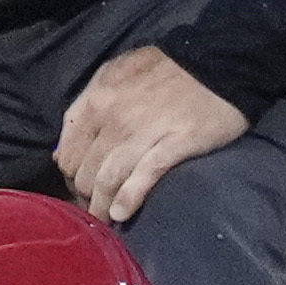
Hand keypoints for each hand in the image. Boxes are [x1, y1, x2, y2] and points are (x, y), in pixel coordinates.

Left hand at [55, 46, 245, 222]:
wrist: (220, 64)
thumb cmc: (165, 69)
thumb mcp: (116, 72)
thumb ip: (88, 102)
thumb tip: (65, 146)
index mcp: (97, 101)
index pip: (68, 151)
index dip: (70, 174)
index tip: (78, 185)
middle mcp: (114, 120)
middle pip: (85, 170)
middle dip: (84, 193)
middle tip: (92, 206)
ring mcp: (143, 134)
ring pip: (108, 179)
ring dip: (101, 205)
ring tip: (104, 220)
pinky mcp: (173, 146)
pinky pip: (143, 178)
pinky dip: (128, 199)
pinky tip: (121, 213)